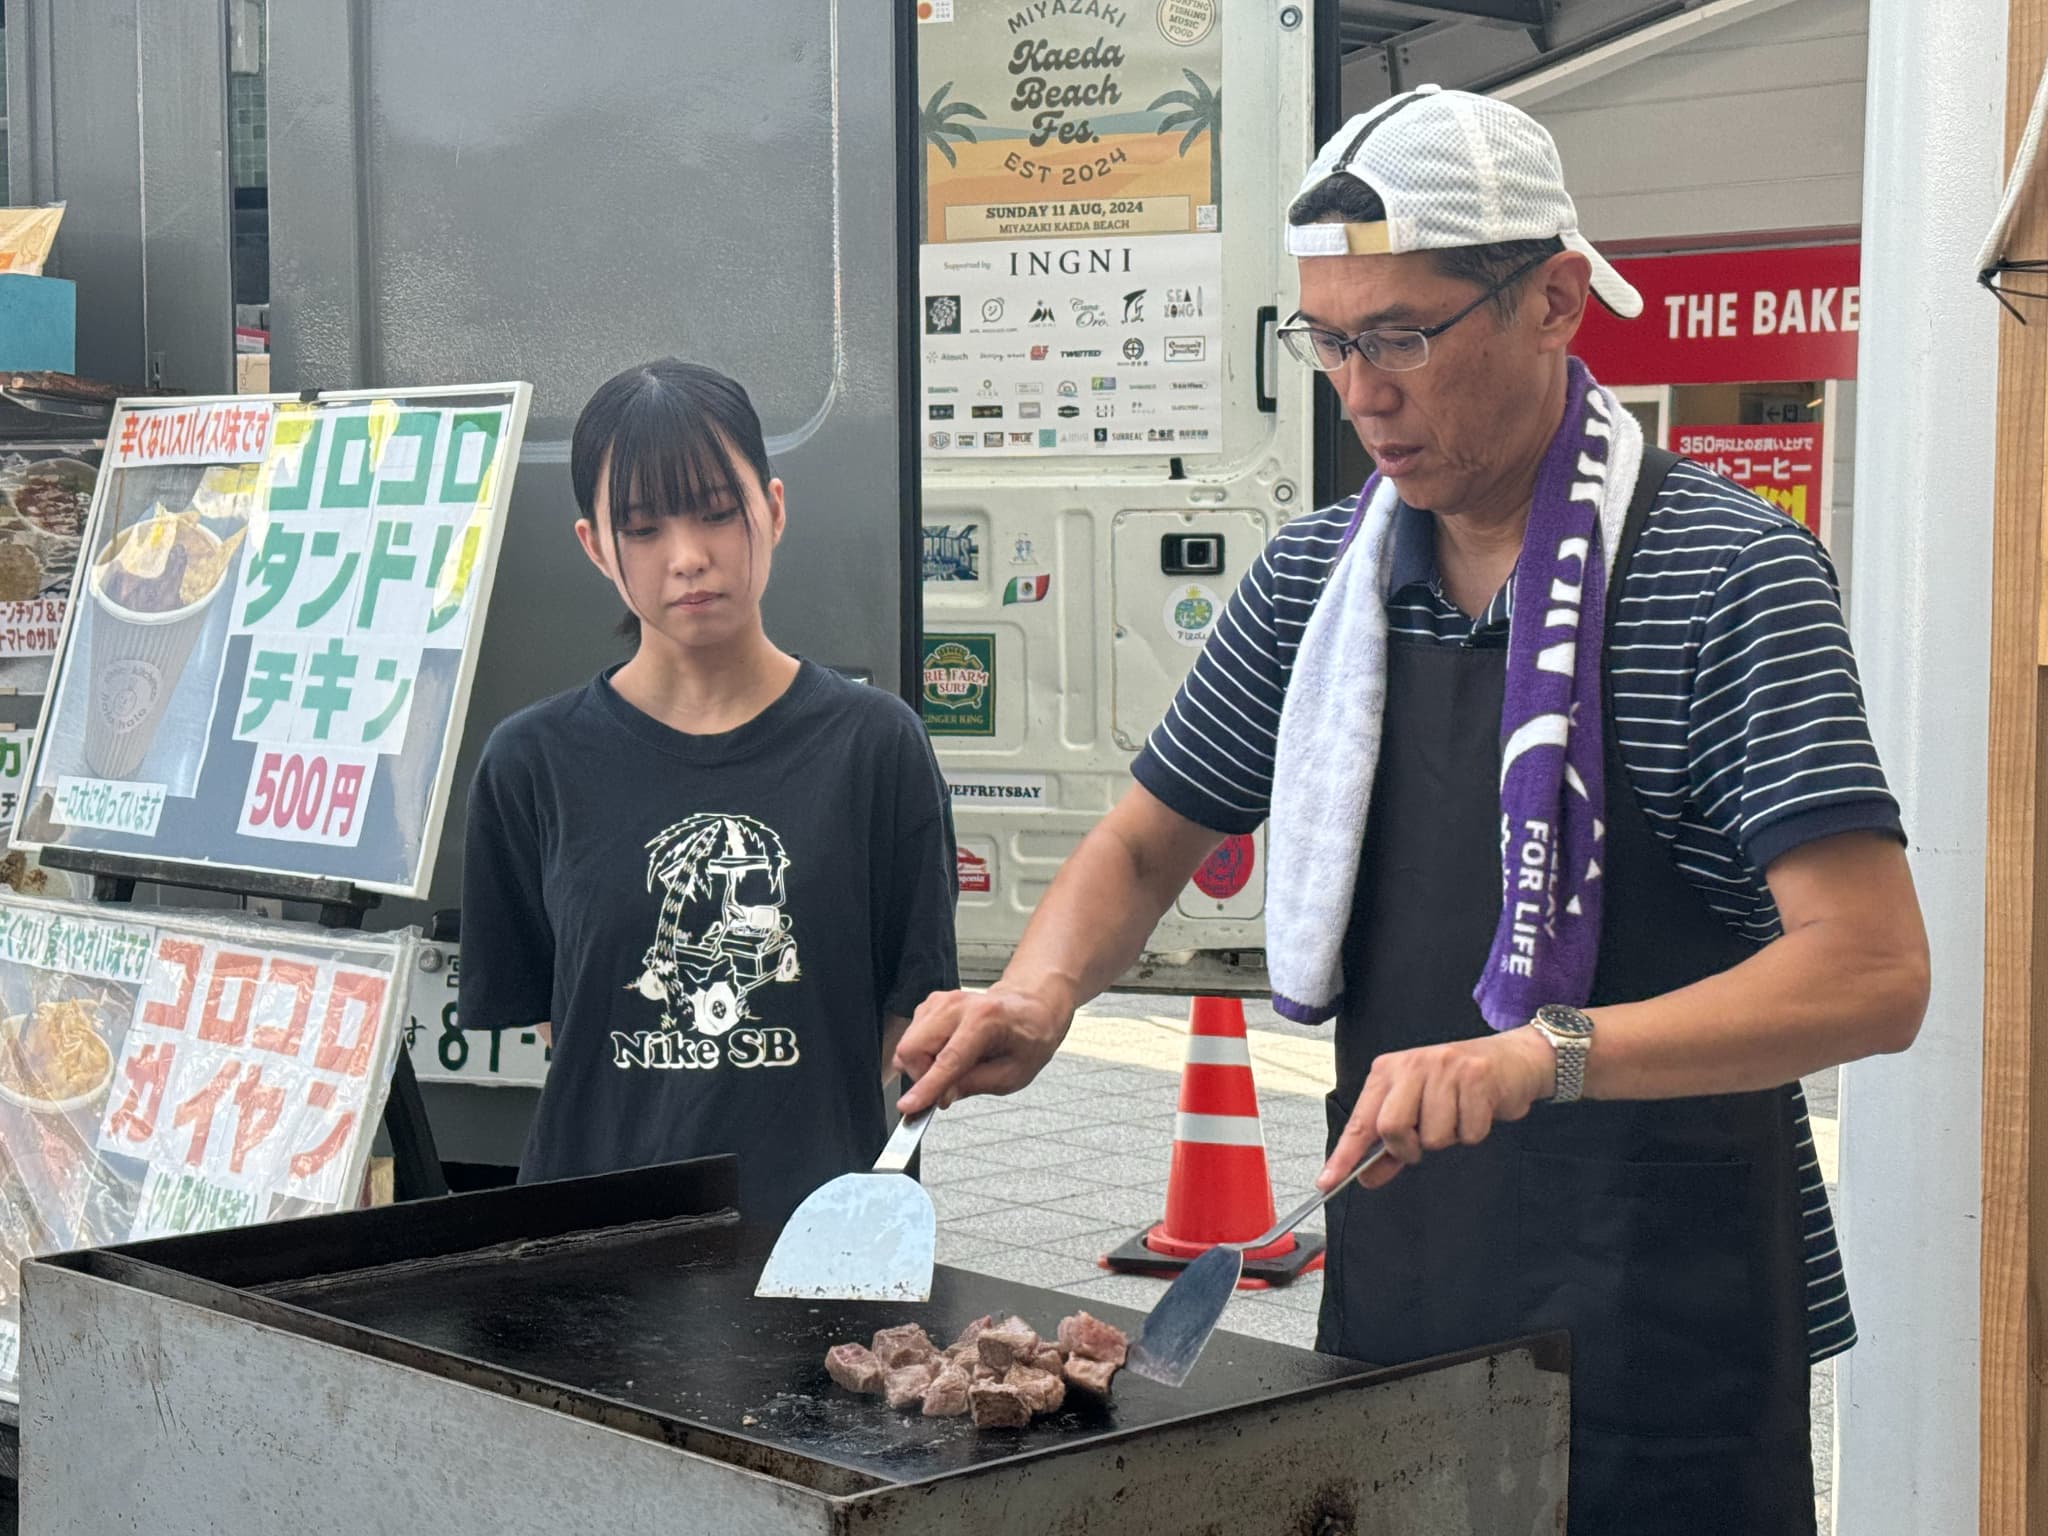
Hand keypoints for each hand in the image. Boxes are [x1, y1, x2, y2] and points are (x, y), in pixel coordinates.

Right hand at [894, 982, 1073, 1113]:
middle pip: (912, 1048)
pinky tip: (947, 1055)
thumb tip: (941, 1097)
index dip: (926, 1087)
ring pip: (907, 1045)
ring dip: (923, 1066)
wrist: (1030, 1008)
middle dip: (921, 1076)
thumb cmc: (1028, 1038)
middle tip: (946, 1088)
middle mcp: (957, 1005)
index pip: (947, 1059)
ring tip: (954, 1069)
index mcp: (985, 1019)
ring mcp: (940, 1002)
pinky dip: (923, 1054)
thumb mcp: (1012, 1074)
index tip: (908, 1107)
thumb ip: (974, 1085)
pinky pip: (911, 1038)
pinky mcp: (930, 1005)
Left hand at [1318, 1026, 1555, 1190]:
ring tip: (1458, 1114)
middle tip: (1423, 1141)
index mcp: (1389, 1071)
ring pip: (1434, 1136)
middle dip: (1408, 1148)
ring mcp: (1445, 1069)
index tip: (1327, 1182)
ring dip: (1449, 1137)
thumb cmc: (1459, 1087)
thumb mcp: (1418, 1109)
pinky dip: (1474, 1132)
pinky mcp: (1477, 1077)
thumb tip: (1366, 1176)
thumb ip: (1390, 1146)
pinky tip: (1478, 1110)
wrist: (1512, 1060)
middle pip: (1392, 1128)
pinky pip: (1468, 1132)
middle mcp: (1412, 1065)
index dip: (1344, 1155)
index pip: (1361, 1120)